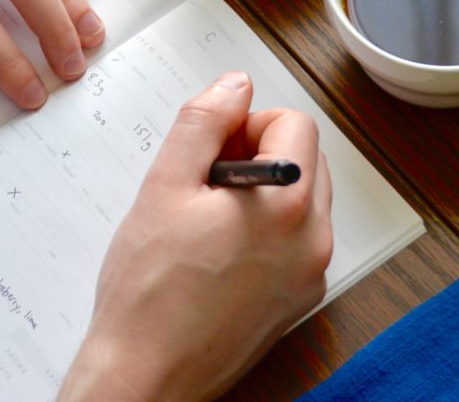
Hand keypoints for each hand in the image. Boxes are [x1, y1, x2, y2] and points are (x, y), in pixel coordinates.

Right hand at [58, 71, 332, 400]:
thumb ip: (203, 122)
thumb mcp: (164, 185)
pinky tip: (216, 251)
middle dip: (258, 153)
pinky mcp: (298, 302)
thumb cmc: (147, 291)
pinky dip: (266, 230)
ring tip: (207, 218)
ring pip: (302, 200)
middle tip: (204, 179)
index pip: (295, 123)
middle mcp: (314, 242)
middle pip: (306, 159)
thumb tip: (234, 85)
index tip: (213, 148)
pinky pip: (296, 241)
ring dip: (262, 191)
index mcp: (288, 206)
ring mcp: (310, 277)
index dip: (248, 123)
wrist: (144, 376)